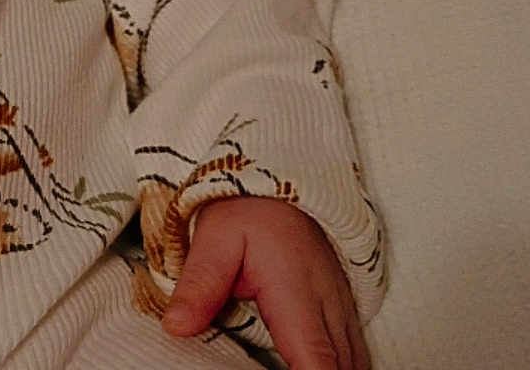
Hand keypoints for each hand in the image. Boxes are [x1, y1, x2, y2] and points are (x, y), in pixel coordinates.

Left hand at [161, 196, 368, 369]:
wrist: (282, 179)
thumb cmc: (247, 208)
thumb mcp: (215, 238)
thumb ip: (200, 284)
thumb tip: (176, 327)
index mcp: (296, 294)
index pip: (316, 359)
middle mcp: (327, 305)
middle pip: (341, 368)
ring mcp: (339, 306)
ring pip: (353, 362)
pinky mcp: (340, 306)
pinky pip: (353, 350)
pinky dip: (340, 366)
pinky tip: (316, 367)